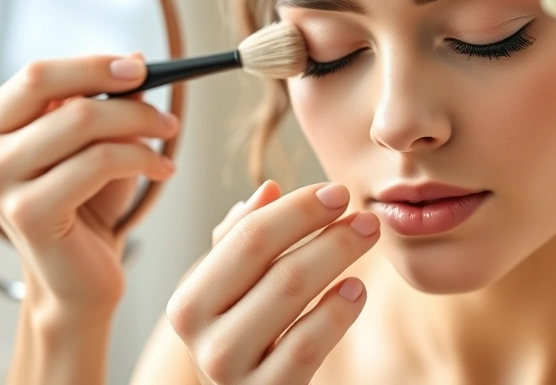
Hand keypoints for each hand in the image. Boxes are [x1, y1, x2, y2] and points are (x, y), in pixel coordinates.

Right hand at [0, 55, 178, 316]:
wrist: (79, 277)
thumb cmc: (88, 203)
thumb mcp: (97, 143)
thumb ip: (106, 101)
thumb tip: (133, 57)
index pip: (39, 73)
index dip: (92, 65)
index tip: (142, 68)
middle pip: (54, 88)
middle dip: (120, 92)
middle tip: (164, 109)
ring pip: (84, 122)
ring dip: (141, 126)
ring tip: (168, 143)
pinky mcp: (29, 212)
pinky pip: (100, 162)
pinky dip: (143, 158)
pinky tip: (163, 169)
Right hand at [167, 181, 379, 384]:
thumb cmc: (248, 343)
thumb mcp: (235, 297)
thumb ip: (242, 243)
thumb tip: (268, 190)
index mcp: (189, 301)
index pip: (246, 236)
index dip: (297, 210)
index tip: (338, 192)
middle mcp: (199, 335)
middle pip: (270, 260)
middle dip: (324, 230)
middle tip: (365, 216)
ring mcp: (228, 370)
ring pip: (290, 293)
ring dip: (336, 256)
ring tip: (367, 239)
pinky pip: (307, 343)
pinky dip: (336, 311)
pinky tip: (358, 290)